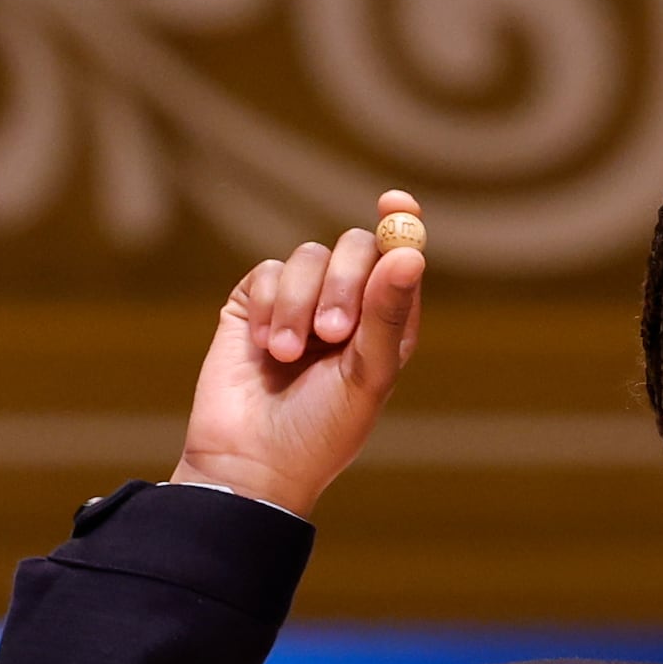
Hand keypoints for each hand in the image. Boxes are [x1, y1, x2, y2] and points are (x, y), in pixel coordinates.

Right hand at [174, 194, 426, 519]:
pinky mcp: (253, 305)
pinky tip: (265, 348)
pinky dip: (270, 306)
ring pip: (309, 258)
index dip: (403, 227)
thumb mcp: (367, 374)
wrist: (251, 460)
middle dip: (346, 283)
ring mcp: (300, 303)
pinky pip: (267, 272)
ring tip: (289, 355)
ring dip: (300, 304)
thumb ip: (388, 314)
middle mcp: (348, 308)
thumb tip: (411, 253)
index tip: (397, 203)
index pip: (401, 261)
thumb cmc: (323, 429)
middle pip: (356, 248)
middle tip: (333, 333)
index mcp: (388, 325)